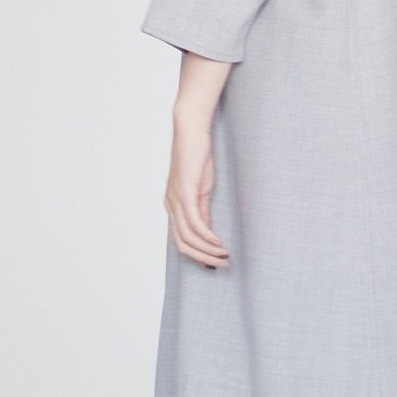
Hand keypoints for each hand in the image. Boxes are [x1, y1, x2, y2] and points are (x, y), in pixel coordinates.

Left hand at [165, 112, 228, 267]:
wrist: (191, 131)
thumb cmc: (197, 156)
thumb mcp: (201, 188)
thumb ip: (202, 210)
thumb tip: (207, 232)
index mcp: (173, 206)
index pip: (180, 241)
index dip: (197, 256)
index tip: (214, 263)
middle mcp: (170, 206)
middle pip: (182, 245)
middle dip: (203, 258)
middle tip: (223, 264)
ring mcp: (176, 200)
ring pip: (188, 237)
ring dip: (208, 251)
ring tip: (226, 256)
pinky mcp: (185, 192)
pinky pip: (194, 223)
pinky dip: (208, 236)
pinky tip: (220, 242)